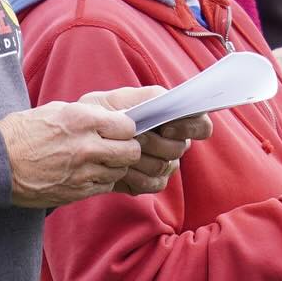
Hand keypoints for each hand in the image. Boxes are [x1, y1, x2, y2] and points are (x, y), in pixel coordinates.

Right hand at [0, 98, 141, 207]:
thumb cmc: (23, 133)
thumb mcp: (56, 111)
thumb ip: (87, 115)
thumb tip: (110, 119)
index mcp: (82, 120)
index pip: (128, 126)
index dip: (127, 128)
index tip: (120, 129)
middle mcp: (86, 146)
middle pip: (131, 151)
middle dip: (129, 148)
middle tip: (118, 146)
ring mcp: (83, 172)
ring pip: (120, 171)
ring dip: (115, 165)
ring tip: (100, 160)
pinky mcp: (76, 192)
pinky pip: (105, 187)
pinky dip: (102, 180)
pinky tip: (89, 173)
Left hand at [81, 88, 213, 195]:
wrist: (81, 141)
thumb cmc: (101, 114)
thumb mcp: (117, 99)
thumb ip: (145, 97)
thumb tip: (168, 102)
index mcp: (172, 118)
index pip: (201, 125)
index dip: (191, 127)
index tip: (167, 128)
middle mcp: (174, 142)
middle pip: (180, 148)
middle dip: (155, 143)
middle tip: (136, 139)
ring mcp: (165, 163)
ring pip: (164, 165)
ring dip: (141, 159)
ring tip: (121, 152)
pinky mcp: (153, 182)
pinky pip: (153, 183)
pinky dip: (135, 177)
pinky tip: (121, 169)